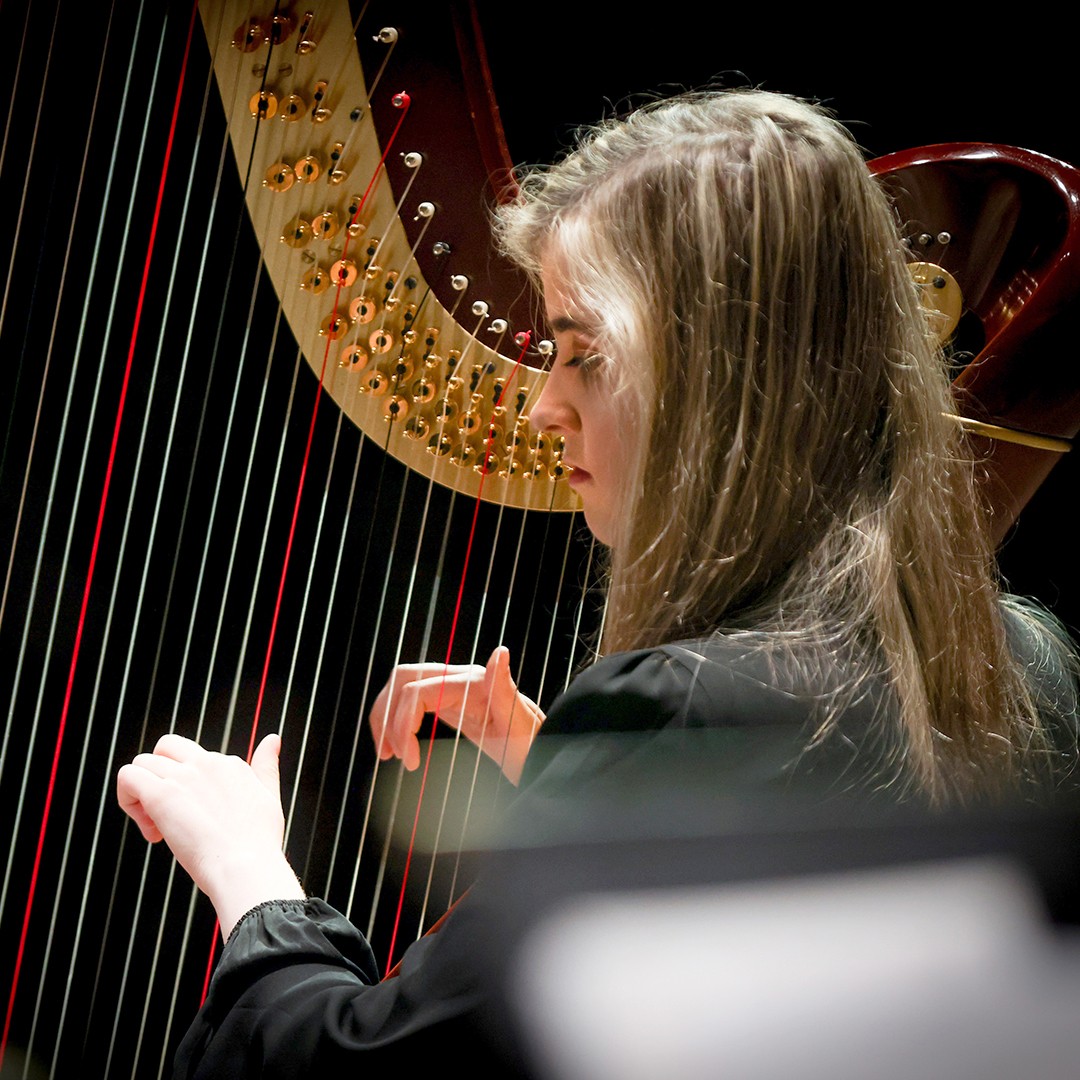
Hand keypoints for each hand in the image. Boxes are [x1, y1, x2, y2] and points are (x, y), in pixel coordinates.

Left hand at [117, 733, 304, 938]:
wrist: (246, 866)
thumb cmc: (258, 843)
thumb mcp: (269, 796)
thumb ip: (267, 766)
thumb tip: (272, 739)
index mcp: (229, 765)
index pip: (194, 758)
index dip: (189, 788)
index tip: (194, 818)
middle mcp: (205, 763)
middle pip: (166, 747)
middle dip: (159, 774)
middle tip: (165, 813)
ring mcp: (182, 777)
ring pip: (143, 762)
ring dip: (141, 791)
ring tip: (155, 825)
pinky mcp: (161, 795)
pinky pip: (128, 776)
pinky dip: (127, 798)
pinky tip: (147, 826)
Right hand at [369, 646, 543, 783]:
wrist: (548, 757)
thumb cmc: (535, 748)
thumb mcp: (523, 727)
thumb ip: (506, 690)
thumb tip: (500, 652)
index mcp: (474, 683)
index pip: (417, 692)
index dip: (402, 725)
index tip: (409, 763)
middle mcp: (462, 679)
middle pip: (404, 679)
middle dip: (387, 714)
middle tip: (390, 754)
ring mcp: (455, 689)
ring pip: (403, 688)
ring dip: (386, 715)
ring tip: (386, 753)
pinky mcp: (453, 703)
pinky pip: (414, 702)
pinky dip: (398, 719)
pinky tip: (397, 746)